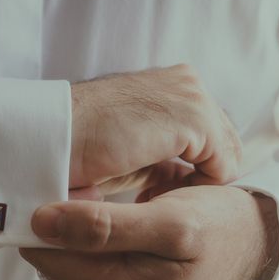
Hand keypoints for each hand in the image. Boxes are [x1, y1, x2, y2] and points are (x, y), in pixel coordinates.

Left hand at [20, 185, 278, 279]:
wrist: (256, 249)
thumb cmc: (219, 228)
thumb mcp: (171, 221)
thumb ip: (106, 226)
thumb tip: (42, 223)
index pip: (46, 256)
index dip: (43, 219)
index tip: (50, 185)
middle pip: (55, 262)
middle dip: (61, 225)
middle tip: (87, 186)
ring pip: (69, 265)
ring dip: (77, 232)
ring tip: (107, 203)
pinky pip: (88, 270)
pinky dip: (93, 243)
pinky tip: (115, 223)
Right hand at [69, 65, 241, 195]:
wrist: (53, 134)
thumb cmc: (81, 143)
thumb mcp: (131, 147)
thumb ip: (163, 154)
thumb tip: (181, 176)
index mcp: (170, 84)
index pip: (209, 131)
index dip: (194, 167)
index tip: (160, 190)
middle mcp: (186, 82)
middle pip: (223, 142)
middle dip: (200, 174)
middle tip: (161, 197)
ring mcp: (192, 96)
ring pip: (226, 154)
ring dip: (198, 182)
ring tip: (159, 197)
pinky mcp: (193, 117)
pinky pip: (223, 165)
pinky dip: (199, 188)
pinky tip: (161, 194)